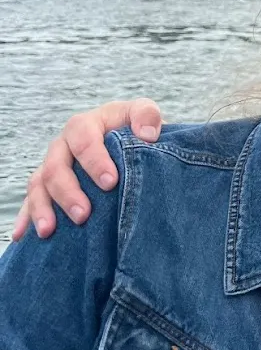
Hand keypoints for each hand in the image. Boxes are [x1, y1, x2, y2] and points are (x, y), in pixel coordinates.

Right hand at [11, 98, 162, 240]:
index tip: (110, 182)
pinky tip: (23, 235)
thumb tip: (148, 135)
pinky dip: (26, 217)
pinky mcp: (47, 185)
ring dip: (42, 208)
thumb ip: (147, 115)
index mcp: (86, 125)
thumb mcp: (143, 114)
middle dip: (67, 192)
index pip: (84, 139)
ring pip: (38, 184)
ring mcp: (53, 165)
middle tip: (84, 215)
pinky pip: (31, 200)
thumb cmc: (135, 128)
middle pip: (55, 166)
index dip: (95, 160)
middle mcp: (64, 144)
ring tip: (49, 231)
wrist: (128, 140)